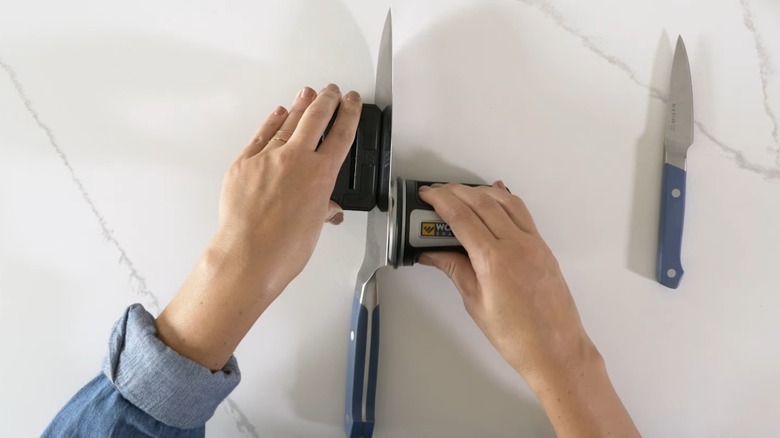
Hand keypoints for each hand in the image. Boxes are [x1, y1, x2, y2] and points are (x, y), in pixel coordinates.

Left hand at [216, 83, 360, 294]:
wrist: (248, 255)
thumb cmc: (283, 248)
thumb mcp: (315, 227)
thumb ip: (322, 209)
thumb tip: (325, 207)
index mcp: (321, 175)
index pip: (341, 134)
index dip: (349, 113)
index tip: (353, 102)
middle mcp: (295, 159)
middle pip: (315, 118)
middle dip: (327, 100)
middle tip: (332, 91)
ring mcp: (267, 158)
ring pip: (287, 122)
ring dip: (300, 105)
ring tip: (308, 93)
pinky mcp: (244, 163)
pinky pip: (261, 135)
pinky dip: (271, 122)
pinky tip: (278, 114)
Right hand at [417, 182, 589, 375]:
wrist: (556, 350)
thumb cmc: (518, 336)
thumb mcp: (475, 303)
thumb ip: (454, 269)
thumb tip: (431, 253)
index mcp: (494, 260)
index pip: (461, 217)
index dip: (440, 201)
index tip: (426, 195)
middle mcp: (516, 245)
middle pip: (481, 202)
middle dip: (455, 192)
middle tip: (436, 193)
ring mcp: (533, 243)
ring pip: (504, 201)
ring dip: (480, 191)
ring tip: (460, 193)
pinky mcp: (543, 247)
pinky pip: (522, 213)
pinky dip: (505, 200)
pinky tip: (495, 197)